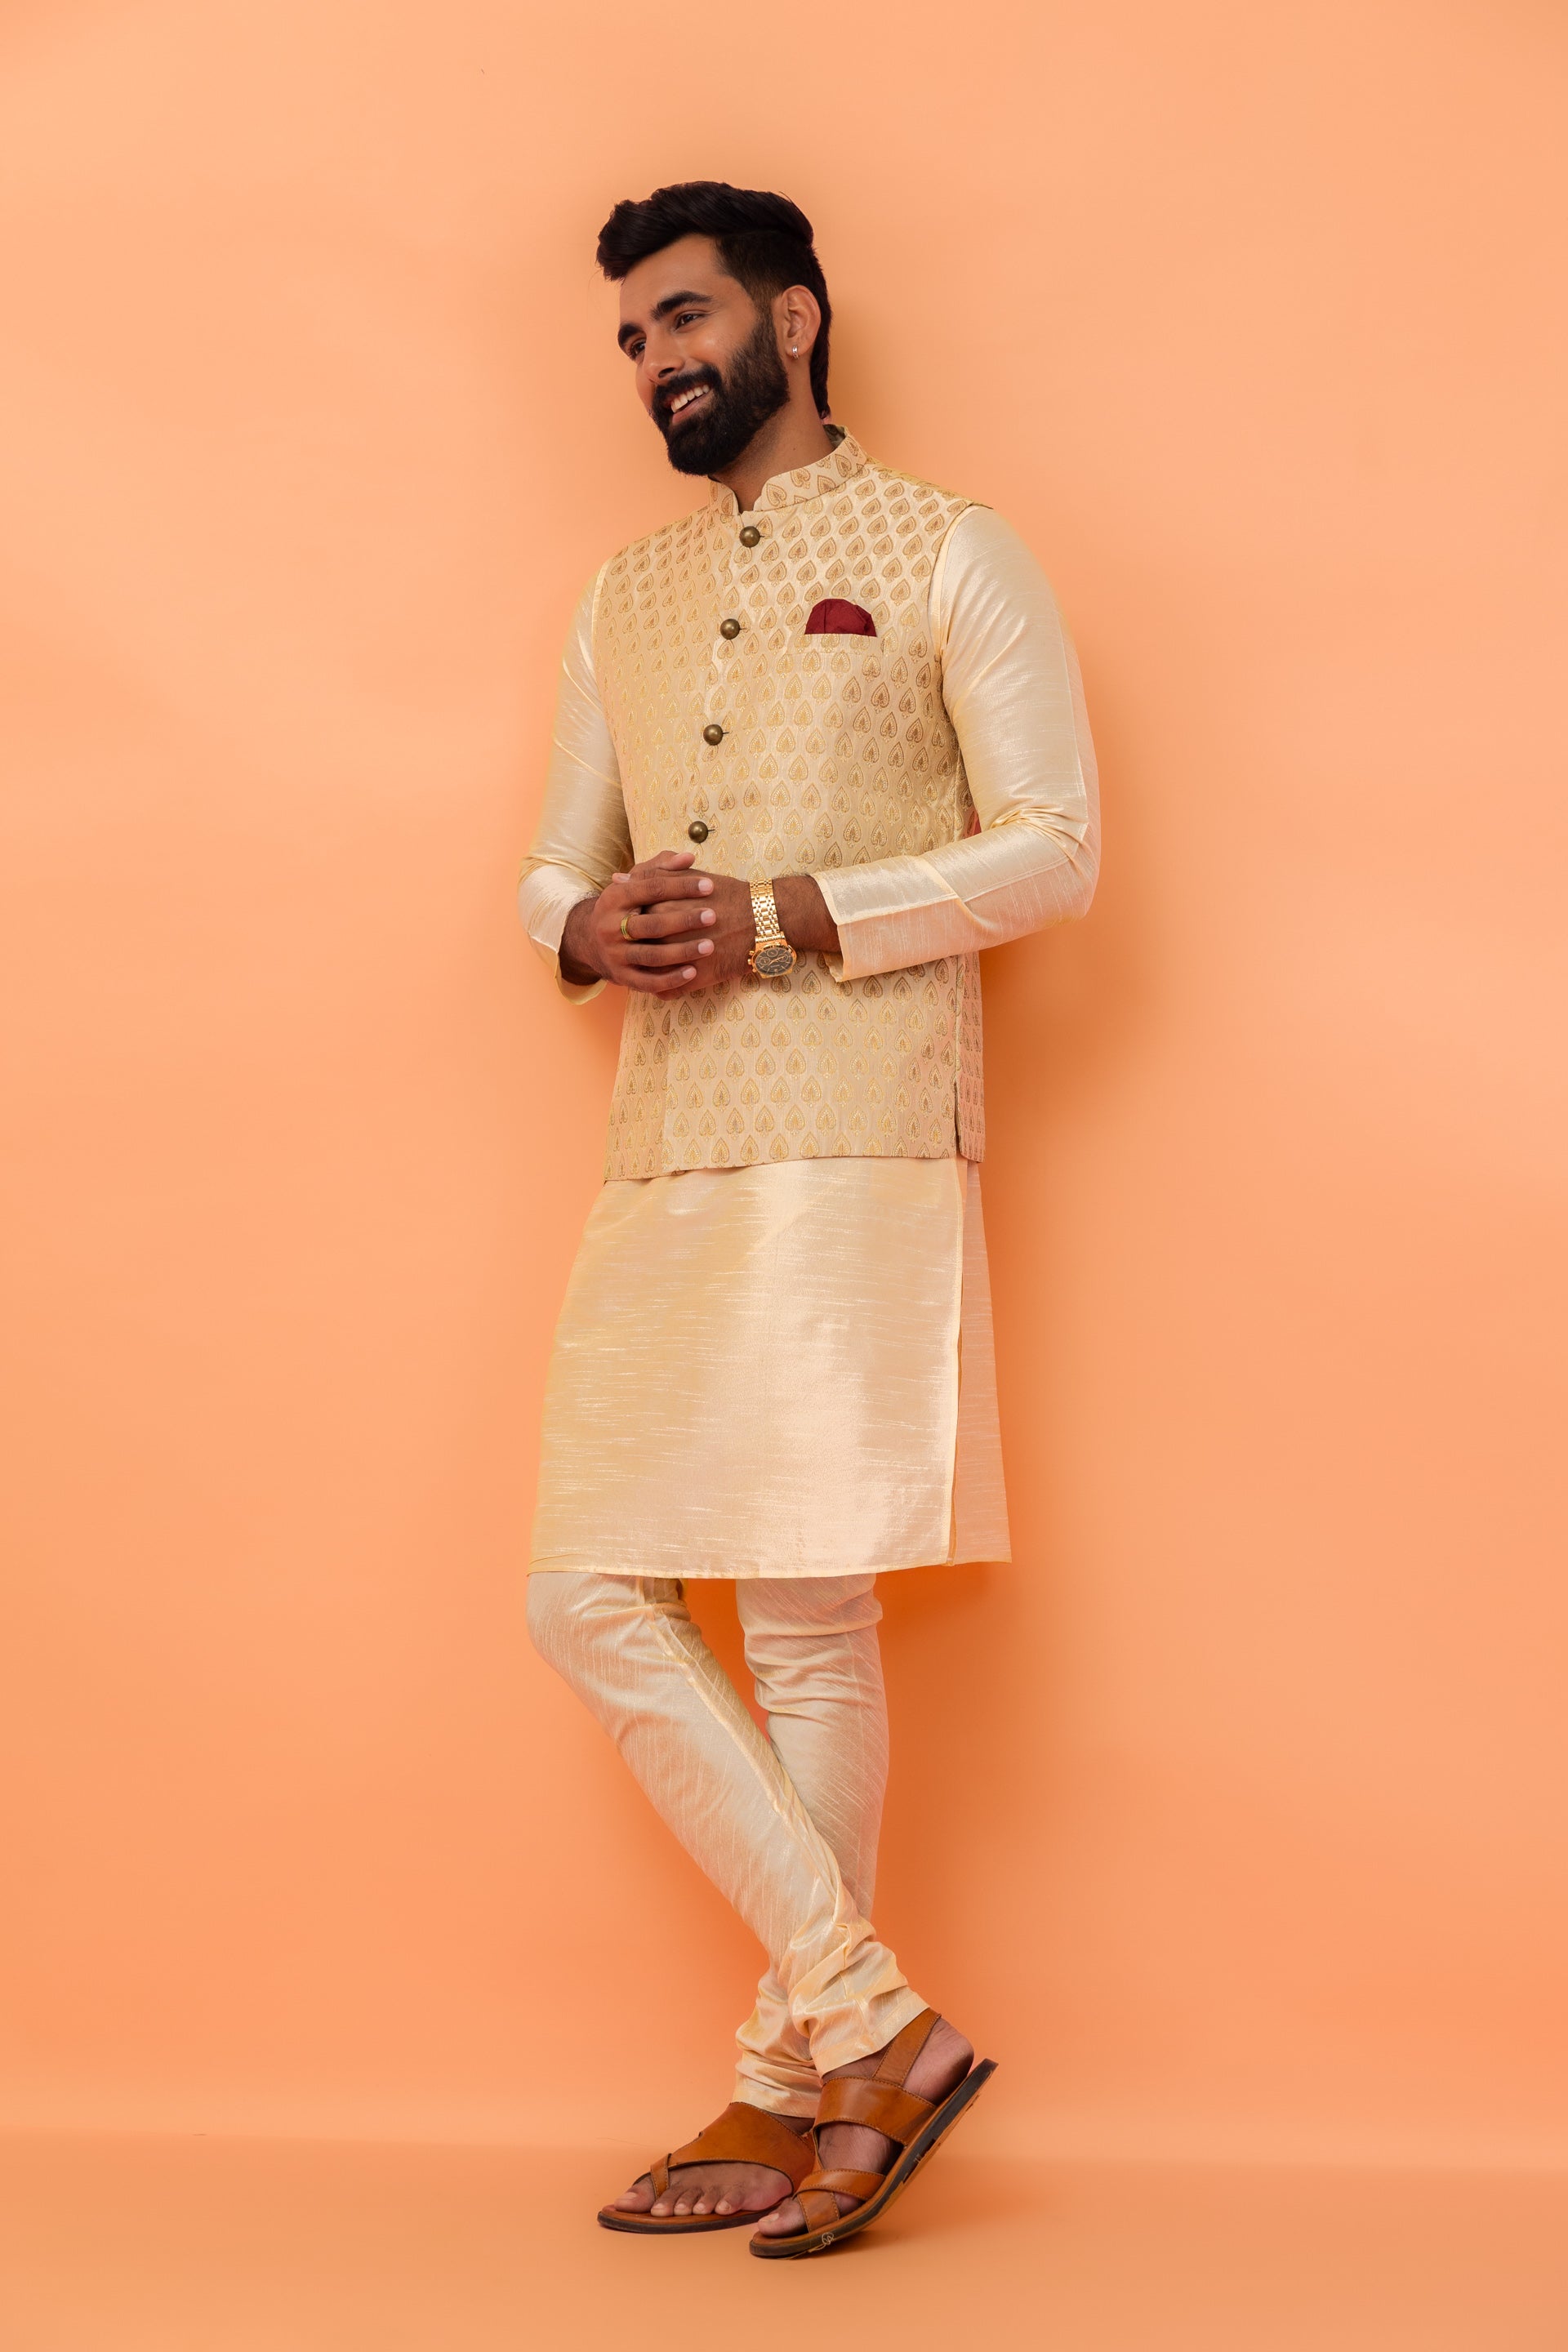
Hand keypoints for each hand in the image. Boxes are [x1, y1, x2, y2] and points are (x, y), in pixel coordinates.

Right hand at [560, 850, 719, 993]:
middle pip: (651, 924)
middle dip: (684, 920)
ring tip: (709, 946)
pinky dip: (670, 979)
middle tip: (713, 916)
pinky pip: (647, 983)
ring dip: (682, 952)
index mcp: (615, 898)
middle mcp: (610, 927)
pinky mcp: (621, 977)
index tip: (710, 885)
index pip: (651, 888)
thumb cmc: (627, 906)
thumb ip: (662, 868)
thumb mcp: (636, 883)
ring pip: (651, 956)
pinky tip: (693, 973)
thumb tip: (689, 857)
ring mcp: (615, 954)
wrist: (592, 940)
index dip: (681, 886)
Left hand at [560, 854, 838, 992]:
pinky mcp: (697, 979)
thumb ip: (651, 876)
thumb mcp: (688, 878)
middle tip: (635, 944)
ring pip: (648, 971)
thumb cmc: (729, 894)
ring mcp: (682, 960)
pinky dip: (663, 988)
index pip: (629, 917)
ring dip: (644, 969)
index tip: (627, 919)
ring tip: (643, 965)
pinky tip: (662, 982)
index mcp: (663, 909)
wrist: (765, 919)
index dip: (627, 918)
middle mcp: (668, 936)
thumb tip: (618, 878)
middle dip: (632, 946)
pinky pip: (667, 990)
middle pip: (636, 946)